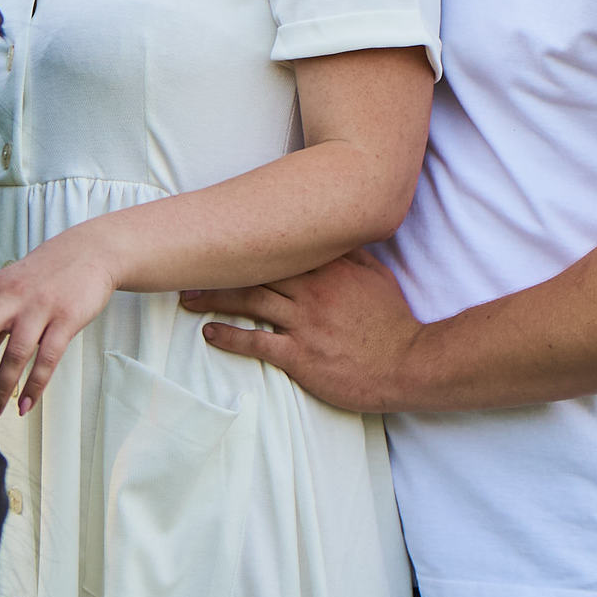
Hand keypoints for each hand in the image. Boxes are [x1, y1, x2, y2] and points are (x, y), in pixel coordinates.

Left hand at [0, 225, 120, 420]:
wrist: (92, 250)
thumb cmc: (46, 273)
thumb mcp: (13, 287)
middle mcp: (13, 296)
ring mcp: (40, 308)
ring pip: (15, 353)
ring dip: (1, 387)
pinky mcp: (66, 319)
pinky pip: (48, 358)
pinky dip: (35, 385)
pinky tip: (25, 405)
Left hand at [185, 250, 424, 413]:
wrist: (409, 363)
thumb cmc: (392, 321)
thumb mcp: (376, 275)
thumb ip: (348, 253)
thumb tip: (327, 233)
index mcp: (328, 267)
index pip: (279, 245)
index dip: (246, 240)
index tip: (220, 236)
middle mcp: (311, 290)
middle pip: (255, 270)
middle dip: (219, 267)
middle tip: (188, 266)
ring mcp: (304, 323)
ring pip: (249, 302)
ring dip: (214, 298)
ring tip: (188, 297)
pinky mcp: (300, 356)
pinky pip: (256, 343)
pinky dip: (229, 337)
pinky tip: (209, 334)